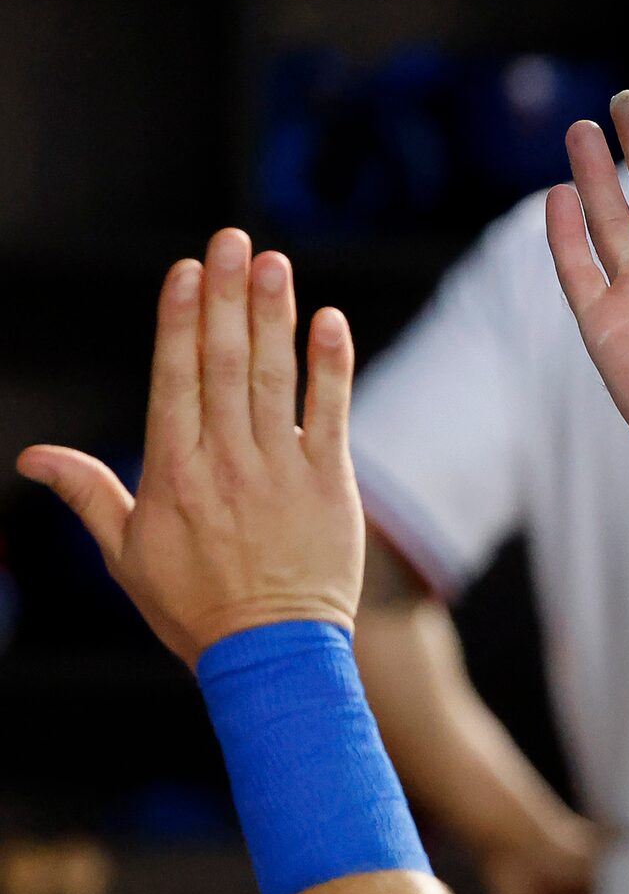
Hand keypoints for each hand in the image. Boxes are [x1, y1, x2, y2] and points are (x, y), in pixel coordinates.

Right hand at [19, 234, 361, 666]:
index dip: (180, 320)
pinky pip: (331, 413)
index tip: (187, 271)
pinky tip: (328, 321)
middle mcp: (226, 462)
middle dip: (228, 298)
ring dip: (274, 316)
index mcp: (172, 473)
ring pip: (272, 379)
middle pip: (223, 364)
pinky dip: (331, 366)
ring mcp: (280, 469)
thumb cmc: (195, 606)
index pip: (174, 379)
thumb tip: (32, 457)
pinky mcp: (330, 484)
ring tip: (274, 263)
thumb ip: (88, 494)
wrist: (272, 654)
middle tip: (233, 240)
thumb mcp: (126, 553)